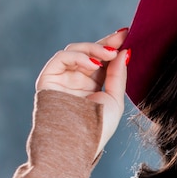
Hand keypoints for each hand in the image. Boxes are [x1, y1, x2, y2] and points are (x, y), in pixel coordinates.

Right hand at [35, 28, 129, 154]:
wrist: (78, 144)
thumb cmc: (97, 128)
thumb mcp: (115, 99)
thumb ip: (118, 75)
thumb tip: (125, 52)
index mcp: (92, 84)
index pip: (102, 60)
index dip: (113, 46)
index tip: (128, 34)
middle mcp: (76, 79)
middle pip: (89, 52)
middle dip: (106, 42)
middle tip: (121, 36)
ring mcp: (62, 77)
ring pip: (75, 51)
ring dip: (94, 49)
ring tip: (110, 54)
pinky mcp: (48, 78)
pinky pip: (62, 58)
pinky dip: (79, 57)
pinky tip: (94, 64)